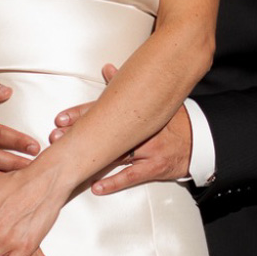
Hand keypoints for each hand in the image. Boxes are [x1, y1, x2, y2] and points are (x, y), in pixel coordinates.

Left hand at [49, 64, 193, 195]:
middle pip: (106, 132)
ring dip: (92, 158)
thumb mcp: (154, 101)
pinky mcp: (155, 167)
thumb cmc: (173, 121)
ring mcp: (148, 150)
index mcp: (138, 113)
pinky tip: (97, 186)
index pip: (105, 111)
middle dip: (80, 135)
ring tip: (70, 162)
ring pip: (115, 154)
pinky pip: (132, 176)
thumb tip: (108, 68)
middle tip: (57, 138)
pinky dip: (114, 182)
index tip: (60, 119)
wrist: (200, 141)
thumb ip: (128, 86)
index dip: (81, 115)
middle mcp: (141, 130)